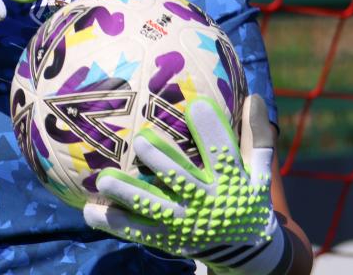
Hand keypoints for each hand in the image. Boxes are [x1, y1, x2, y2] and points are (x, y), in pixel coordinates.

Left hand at [83, 95, 292, 274]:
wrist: (246, 253)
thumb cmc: (248, 199)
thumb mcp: (261, 171)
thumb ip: (258, 135)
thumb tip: (256, 97)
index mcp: (231, 183)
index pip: (224, 155)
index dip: (211, 131)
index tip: (197, 105)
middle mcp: (206, 204)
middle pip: (180, 181)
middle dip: (160, 162)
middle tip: (140, 141)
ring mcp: (184, 223)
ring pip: (153, 208)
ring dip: (128, 194)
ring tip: (104, 180)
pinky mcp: (168, 239)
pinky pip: (137, 231)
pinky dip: (114, 223)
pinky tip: (91, 211)